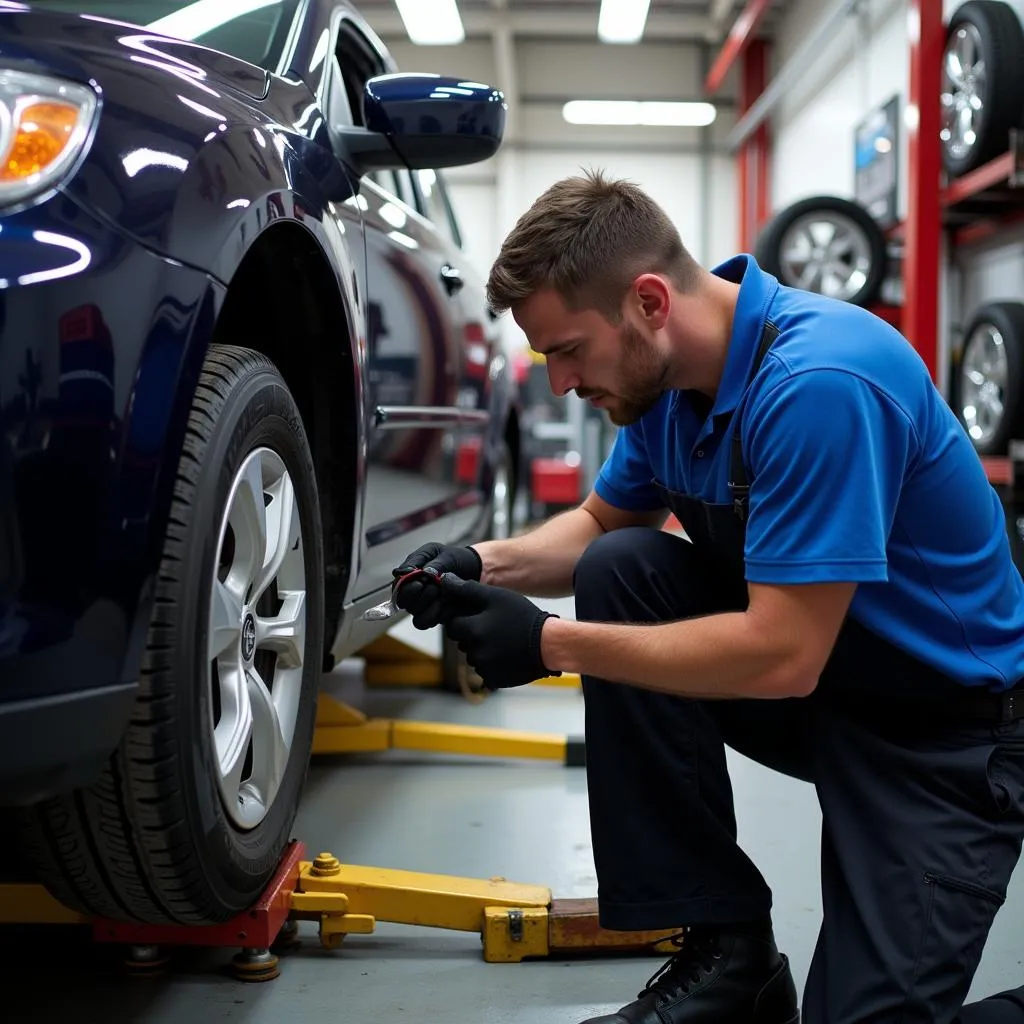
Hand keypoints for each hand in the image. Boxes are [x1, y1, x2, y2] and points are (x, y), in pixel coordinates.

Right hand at [392, 542, 481, 628]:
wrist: (474, 570)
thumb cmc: (456, 559)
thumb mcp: (444, 555)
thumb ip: (429, 562)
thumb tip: (412, 571)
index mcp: (410, 573)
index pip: (398, 585)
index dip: (407, 587)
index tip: (422, 582)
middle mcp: (412, 590)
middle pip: (402, 601)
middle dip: (419, 596)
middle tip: (434, 587)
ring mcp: (421, 604)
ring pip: (414, 613)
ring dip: (428, 605)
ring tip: (443, 594)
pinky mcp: (432, 614)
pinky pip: (425, 621)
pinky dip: (434, 614)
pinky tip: (446, 604)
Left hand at [439, 575, 559, 688]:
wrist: (548, 645)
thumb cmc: (523, 617)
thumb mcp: (497, 597)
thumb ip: (468, 589)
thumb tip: (444, 580)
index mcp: (473, 631)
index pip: (452, 626)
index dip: (463, 620)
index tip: (479, 617)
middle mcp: (475, 652)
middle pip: (462, 642)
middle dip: (473, 635)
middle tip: (495, 628)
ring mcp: (484, 668)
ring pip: (473, 656)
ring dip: (482, 649)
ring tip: (504, 641)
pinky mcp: (493, 680)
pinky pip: (484, 670)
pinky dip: (493, 664)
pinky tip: (507, 654)